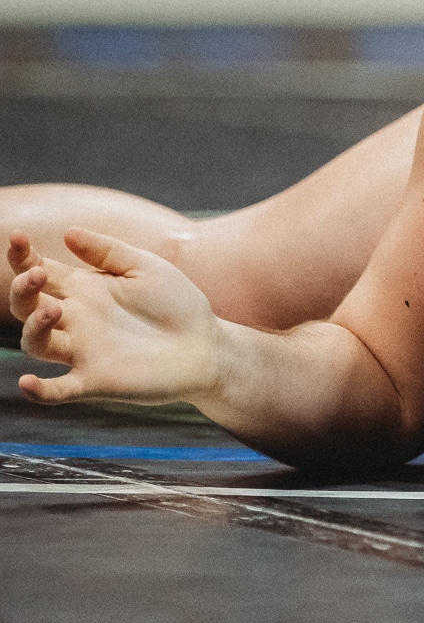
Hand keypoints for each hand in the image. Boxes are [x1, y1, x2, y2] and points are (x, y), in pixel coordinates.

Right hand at [8, 229, 223, 405]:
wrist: (207, 344)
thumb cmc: (176, 303)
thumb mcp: (145, 268)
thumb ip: (108, 251)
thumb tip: (68, 231)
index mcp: (84, 289)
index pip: (40, 271)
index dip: (23, 256)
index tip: (17, 237)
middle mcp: (75, 320)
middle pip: (27, 306)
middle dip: (23, 290)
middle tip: (37, 275)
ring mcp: (81, 351)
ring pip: (37, 343)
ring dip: (34, 327)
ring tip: (52, 309)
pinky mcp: (94, 381)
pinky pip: (57, 391)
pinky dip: (40, 390)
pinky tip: (28, 382)